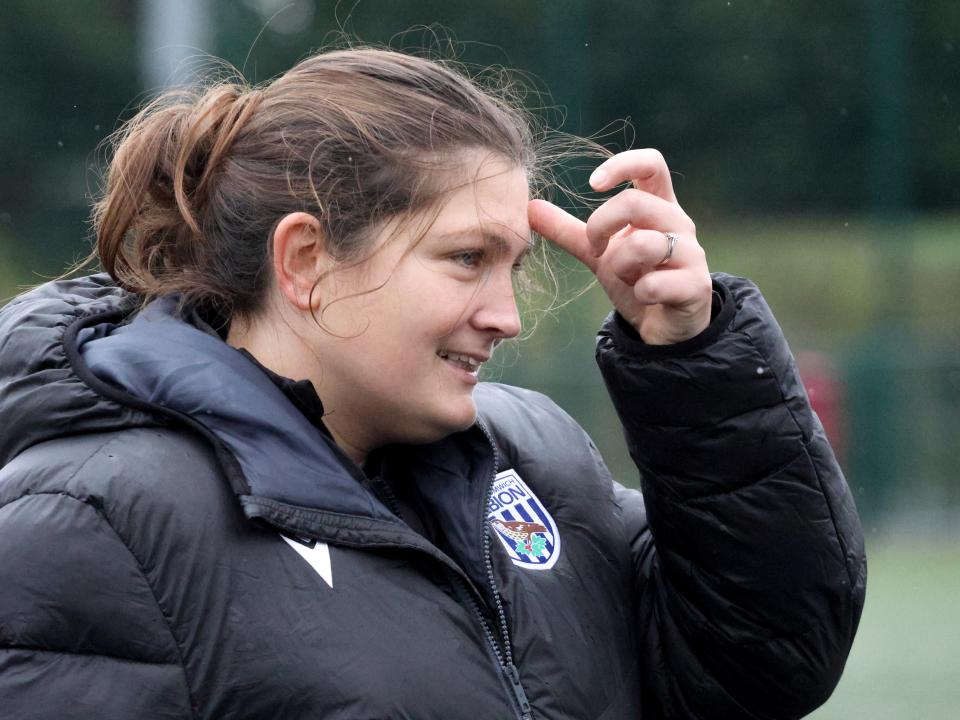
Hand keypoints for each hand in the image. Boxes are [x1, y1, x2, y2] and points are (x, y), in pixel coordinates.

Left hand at [529, 149, 712, 344]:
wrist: (663, 327)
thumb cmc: (635, 279)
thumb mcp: (598, 253)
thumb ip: (568, 231)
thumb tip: (529, 208)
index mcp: (658, 206)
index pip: (652, 164)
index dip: (622, 165)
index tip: (593, 184)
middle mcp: (679, 224)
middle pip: (636, 203)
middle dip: (601, 226)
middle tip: (594, 249)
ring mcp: (691, 254)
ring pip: (645, 244)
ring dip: (620, 265)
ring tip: (626, 279)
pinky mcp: (695, 287)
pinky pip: (657, 283)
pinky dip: (640, 292)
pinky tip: (643, 297)